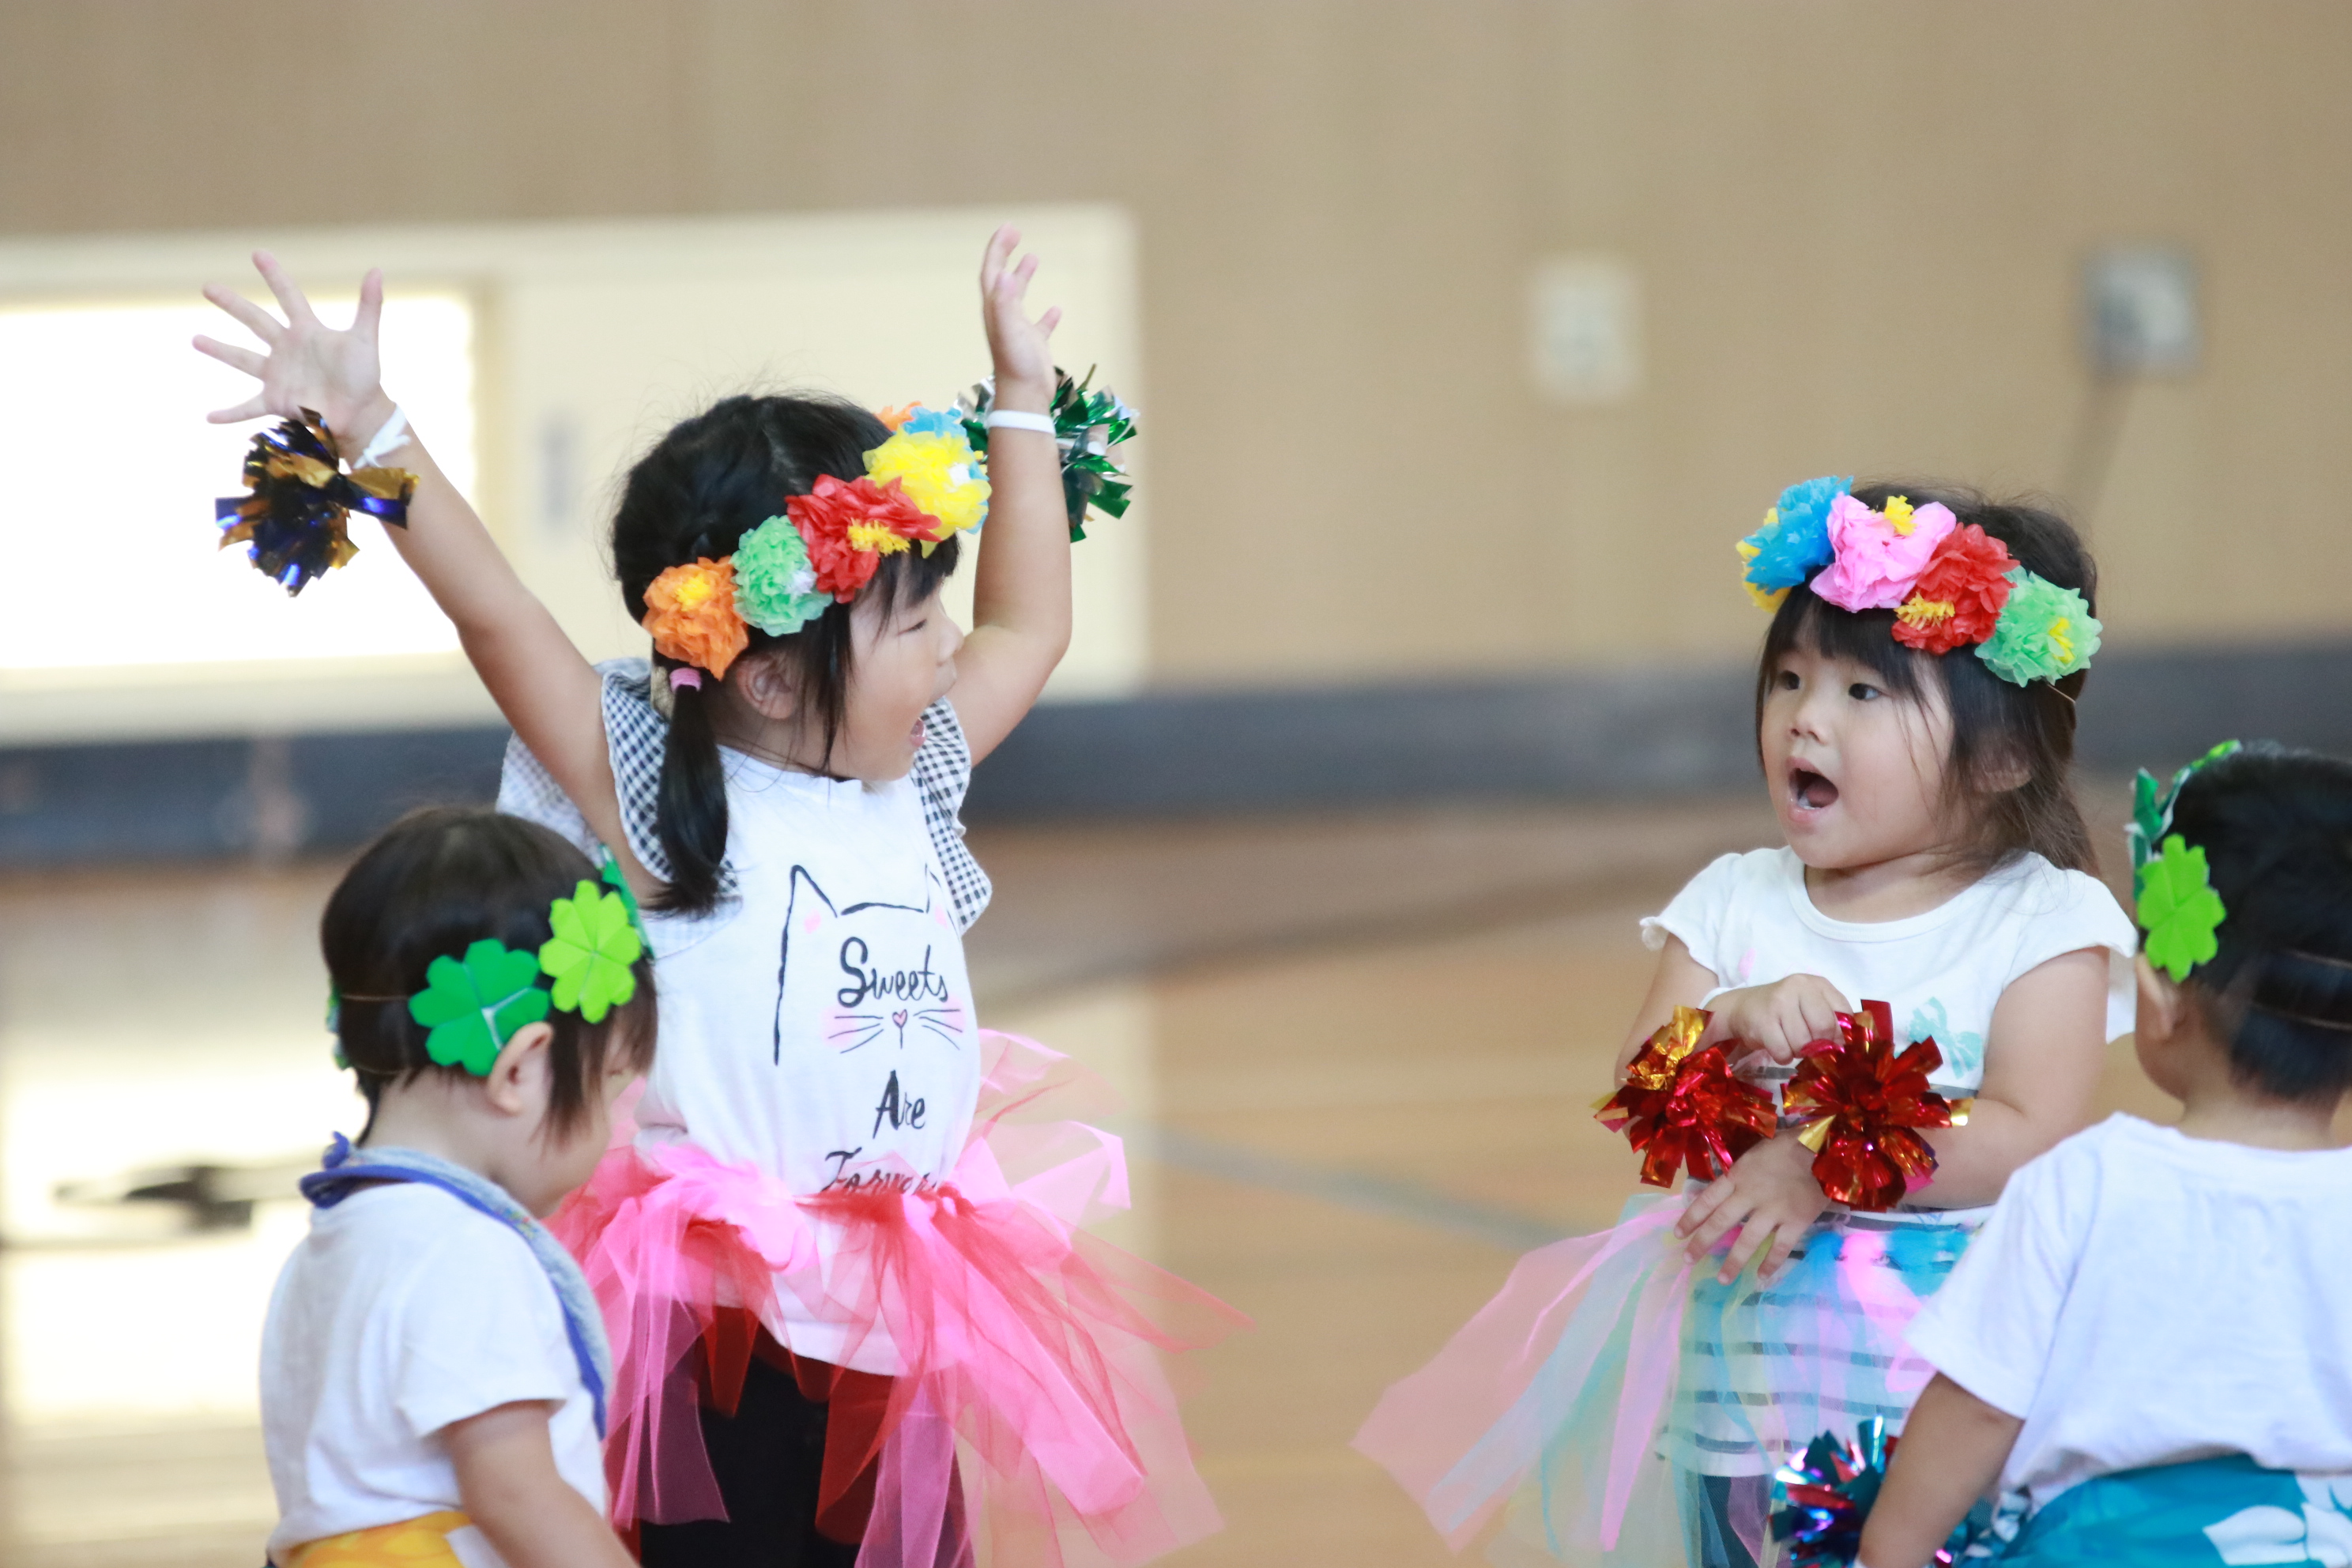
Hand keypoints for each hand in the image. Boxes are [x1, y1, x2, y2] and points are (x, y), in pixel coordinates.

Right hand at [194, 251, 394, 461]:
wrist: (362, 414)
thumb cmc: (365, 377)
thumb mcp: (365, 339)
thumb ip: (369, 305)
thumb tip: (378, 270)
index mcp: (307, 331)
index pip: (288, 296)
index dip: (275, 275)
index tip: (258, 253)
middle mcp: (287, 349)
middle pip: (255, 320)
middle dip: (232, 304)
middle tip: (207, 287)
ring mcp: (279, 375)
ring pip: (243, 359)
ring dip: (220, 350)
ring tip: (195, 339)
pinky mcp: (276, 401)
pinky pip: (247, 408)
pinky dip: (230, 414)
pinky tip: (209, 417)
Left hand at [978, 224, 1060, 412]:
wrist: (1025, 397)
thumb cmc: (1016, 364)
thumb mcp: (1009, 330)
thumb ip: (1005, 303)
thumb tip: (1002, 274)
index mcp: (995, 310)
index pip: (992, 272)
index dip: (997, 249)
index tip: (1009, 228)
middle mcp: (1004, 317)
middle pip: (1002, 279)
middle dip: (1006, 254)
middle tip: (1016, 233)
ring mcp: (1018, 331)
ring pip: (1019, 298)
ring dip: (1023, 276)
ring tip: (1033, 257)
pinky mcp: (1033, 345)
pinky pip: (1040, 325)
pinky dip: (1047, 316)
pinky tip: (1056, 309)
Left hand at [1675, 1133, 1826, 1283]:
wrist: (1823, 1147)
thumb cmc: (1787, 1146)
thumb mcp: (1754, 1154)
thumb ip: (1739, 1174)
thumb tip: (1723, 1192)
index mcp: (1738, 1176)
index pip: (1707, 1199)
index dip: (1691, 1217)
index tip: (1678, 1234)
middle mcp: (1750, 1195)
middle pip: (1720, 1222)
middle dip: (1702, 1242)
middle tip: (1688, 1260)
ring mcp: (1773, 1210)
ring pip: (1747, 1240)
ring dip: (1733, 1262)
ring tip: (1722, 1280)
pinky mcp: (1796, 1221)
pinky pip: (1780, 1247)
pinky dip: (1770, 1264)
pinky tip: (1760, 1279)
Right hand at [1697, 973, 1850, 1063]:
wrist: (1742, 1007)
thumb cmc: (1785, 1010)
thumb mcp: (1812, 1005)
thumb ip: (1832, 1018)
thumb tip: (1847, 1047)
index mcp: (1817, 984)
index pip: (1844, 1014)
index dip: (1841, 1035)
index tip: (1832, 1042)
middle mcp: (1799, 987)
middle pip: (1824, 1028)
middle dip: (1818, 1045)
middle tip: (1809, 1045)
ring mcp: (1779, 1002)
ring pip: (1803, 1044)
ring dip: (1799, 1052)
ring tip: (1789, 1042)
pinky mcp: (1762, 1021)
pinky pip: (1784, 1052)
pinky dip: (1783, 1056)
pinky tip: (1777, 1045)